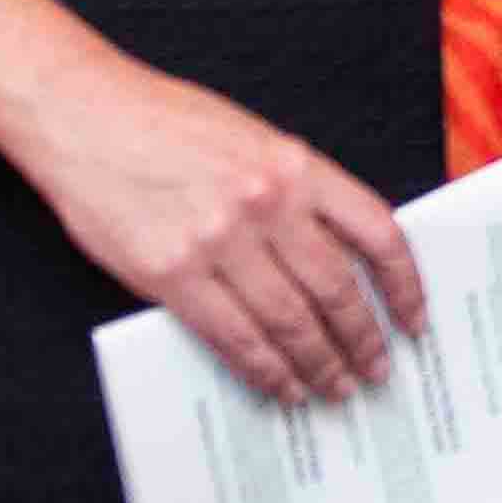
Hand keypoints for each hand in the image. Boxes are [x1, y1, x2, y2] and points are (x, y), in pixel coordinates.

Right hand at [6, 57, 423, 403]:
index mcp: (297, 165)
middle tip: (377, 371)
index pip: (377, 233)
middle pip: (337, 288)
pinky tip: (281, 386)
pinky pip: (232, 337)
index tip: (415, 318)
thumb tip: (337, 260)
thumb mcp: (253, 138)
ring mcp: (218, 242)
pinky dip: (264, 369)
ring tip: (335, 388)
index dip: (404, 284)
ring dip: (319, 364)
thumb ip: (297, 192)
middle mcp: (267, 204)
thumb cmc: (167, 122)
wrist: (86, 113)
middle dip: (363, 338)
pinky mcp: (170, 274)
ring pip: (289, 321)